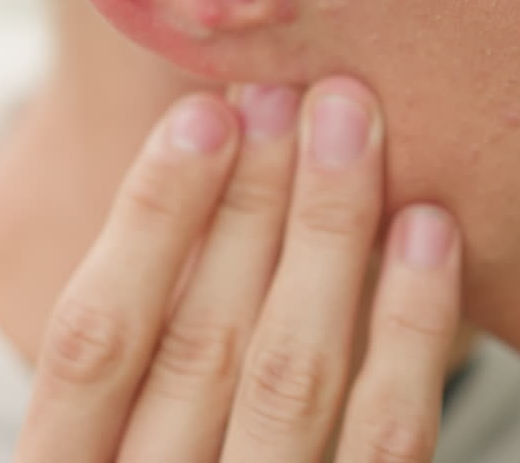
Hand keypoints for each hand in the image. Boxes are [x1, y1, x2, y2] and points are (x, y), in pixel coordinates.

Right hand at [13, 77, 461, 461]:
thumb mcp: (102, 454)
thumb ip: (130, 369)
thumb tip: (192, 184)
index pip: (90, 341)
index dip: (146, 221)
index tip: (199, 116)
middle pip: (201, 342)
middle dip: (251, 203)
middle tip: (294, 93)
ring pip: (294, 378)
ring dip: (330, 239)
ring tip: (355, 128)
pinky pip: (389, 441)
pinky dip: (411, 331)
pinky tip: (429, 237)